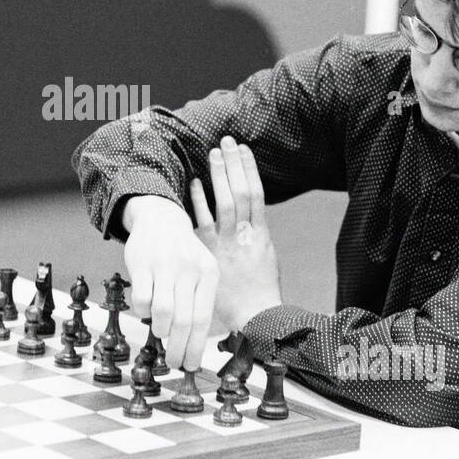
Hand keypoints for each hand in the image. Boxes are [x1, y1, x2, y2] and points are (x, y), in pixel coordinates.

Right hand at [121, 196, 219, 371]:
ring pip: (163, 311)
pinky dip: (142, 312)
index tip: (191, 365)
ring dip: (161, 330)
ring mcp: (165, 265)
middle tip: (174, 362)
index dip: (196, 346)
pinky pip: (142, 299)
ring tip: (160, 332)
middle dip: (178, 347)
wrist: (161, 219)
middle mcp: (189, 269)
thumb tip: (191, 345)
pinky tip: (146, 310)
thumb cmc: (183, 256)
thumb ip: (198, 302)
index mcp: (208, 274)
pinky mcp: (142, 263)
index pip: (203, 318)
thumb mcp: (200, 272)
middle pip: (184, 320)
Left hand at [188, 136, 281, 332]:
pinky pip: (206, 221)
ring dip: (220, 175)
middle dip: (234, 164)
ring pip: (227, 200)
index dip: (249, 170)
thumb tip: (247, 222)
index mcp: (261, 234)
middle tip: (226, 142)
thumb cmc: (259, 293)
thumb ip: (254, 239)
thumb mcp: (264, 260)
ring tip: (214, 153)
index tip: (243, 151)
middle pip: (242, 189)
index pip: (256, 192)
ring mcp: (229, 242)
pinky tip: (195, 183)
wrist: (256, 317)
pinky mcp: (213, 253)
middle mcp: (247, 233)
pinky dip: (200, 201)